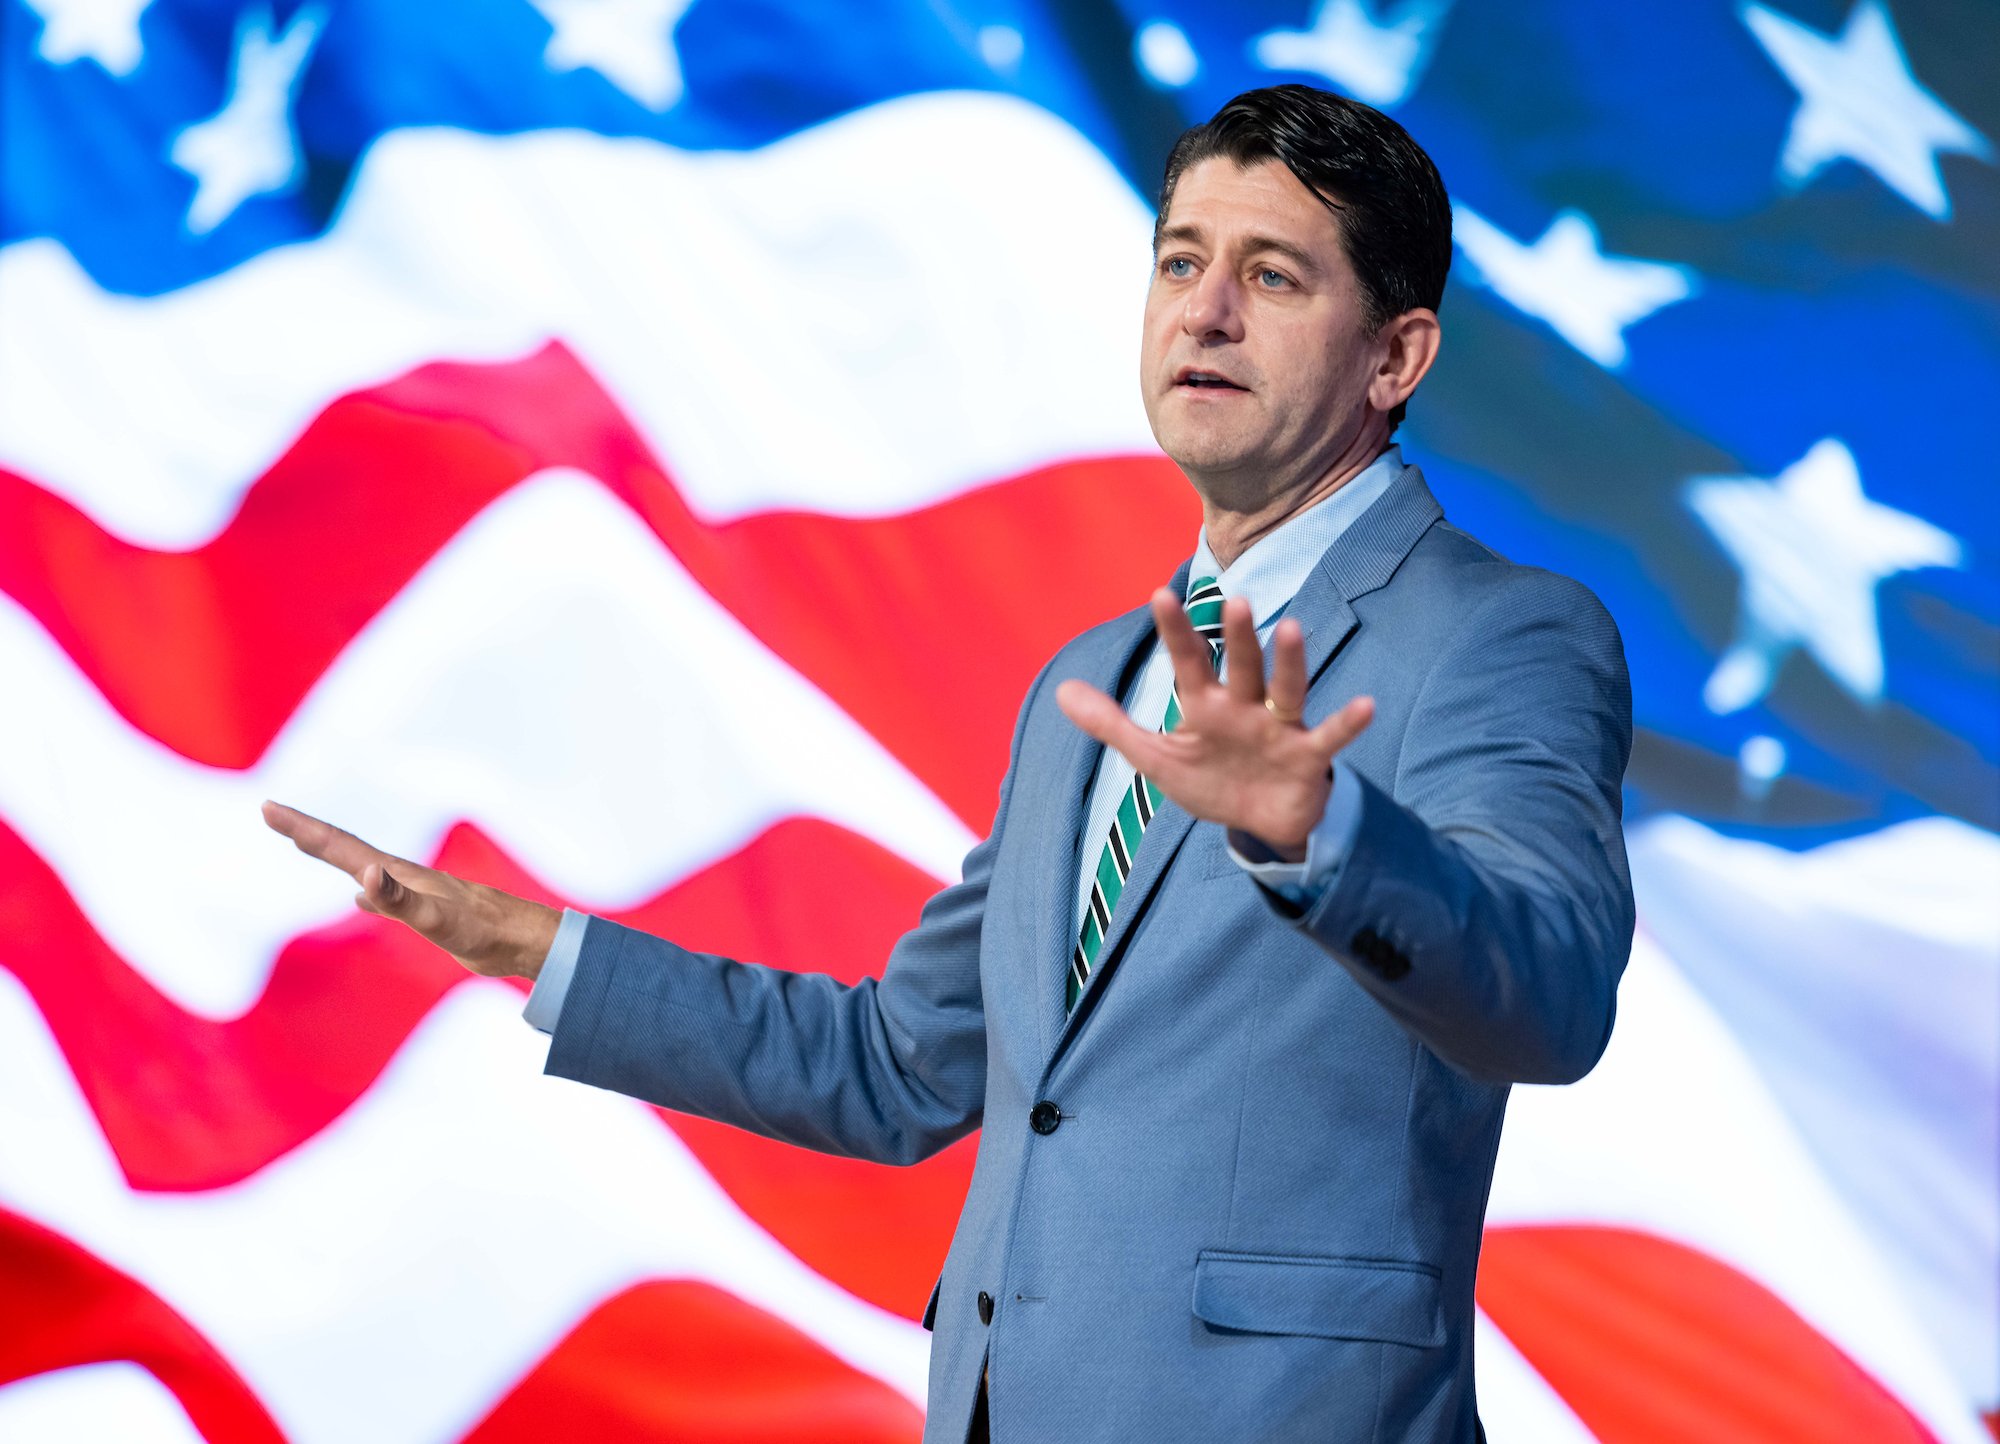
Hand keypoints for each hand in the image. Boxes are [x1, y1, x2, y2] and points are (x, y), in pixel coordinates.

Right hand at [261, 801, 560, 980]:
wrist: (522, 939)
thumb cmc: (484, 932)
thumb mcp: (438, 921)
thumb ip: (400, 902)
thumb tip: (364, 879)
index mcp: (398, 874)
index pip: (340, 846)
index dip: (303, 828)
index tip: (269, 807)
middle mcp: (402, 876)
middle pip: (345, 848)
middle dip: (306, 831)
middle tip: (271, 811)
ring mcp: (414, 891)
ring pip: (361, 865)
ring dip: (329, 852)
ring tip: (304, 840)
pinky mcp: (427, 909)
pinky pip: (382, 891)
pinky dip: (363, 887)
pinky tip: (362, 893)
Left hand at [1055, 590, 1373, 858]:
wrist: (1261, 824)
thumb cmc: (1212, 780)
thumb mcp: (1156, 758)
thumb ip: (1111, 725)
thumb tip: (1060, 692)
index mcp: (1207, 706)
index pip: (1187, 662)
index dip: (1174, 632)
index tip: (1159, 594)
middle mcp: (1245, 707)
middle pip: (1241, 667)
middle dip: (1237, 639)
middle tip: (1232, 601)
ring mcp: (1280, 729)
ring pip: (1285, 690)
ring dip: (1288, 663)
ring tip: (1290, 628)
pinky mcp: (1309, 758)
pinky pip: (1331, 738)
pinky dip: (1348, 723)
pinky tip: (1365, 705)